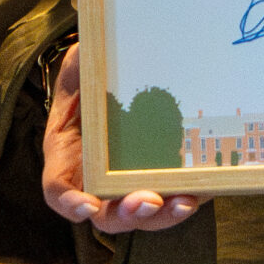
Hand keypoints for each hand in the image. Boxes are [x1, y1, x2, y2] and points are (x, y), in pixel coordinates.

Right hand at [41, 45, 203, 233]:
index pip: (59, 189)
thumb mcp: (83, 58)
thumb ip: (85, 59)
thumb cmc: (94, 66)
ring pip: (144, 212)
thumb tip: (95, 49)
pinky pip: (174, 193)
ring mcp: (130, 179)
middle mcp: (96, 176)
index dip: (71, 203)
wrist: (124, 66)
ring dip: (164, 214)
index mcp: (67, 152)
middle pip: (107, 213)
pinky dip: (189, 195)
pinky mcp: (164, 174)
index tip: (88, 205)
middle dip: (129, 214)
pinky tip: (204, 186)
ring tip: (184, 201)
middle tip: (150, 200)